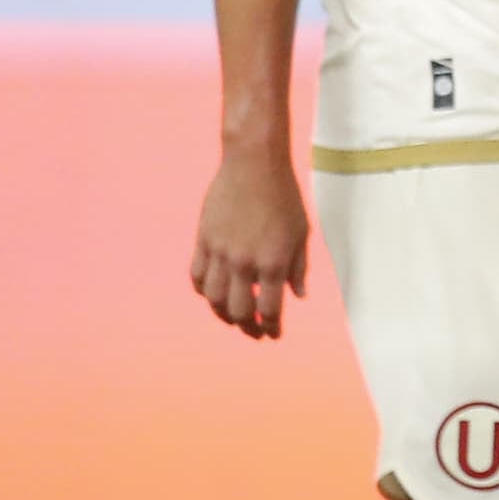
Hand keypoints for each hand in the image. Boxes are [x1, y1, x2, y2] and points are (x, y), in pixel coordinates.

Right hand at [193, 144, 309, 338]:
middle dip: (247, 327)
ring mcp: (220, 252)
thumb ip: (298, 268)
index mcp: (273, 263)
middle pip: (238, 311)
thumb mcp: (301, 233)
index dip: (271, 327)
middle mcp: (244, 262)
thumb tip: (299, 295)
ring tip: (233, 317)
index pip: (270, 310)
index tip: (273, 334)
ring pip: (213, 299)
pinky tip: (213, 293)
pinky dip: (204, 290)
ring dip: (223, 313)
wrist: (253, 165)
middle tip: (255, 332)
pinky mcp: (203, 240)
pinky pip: (197, 276)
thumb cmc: (284, 197)